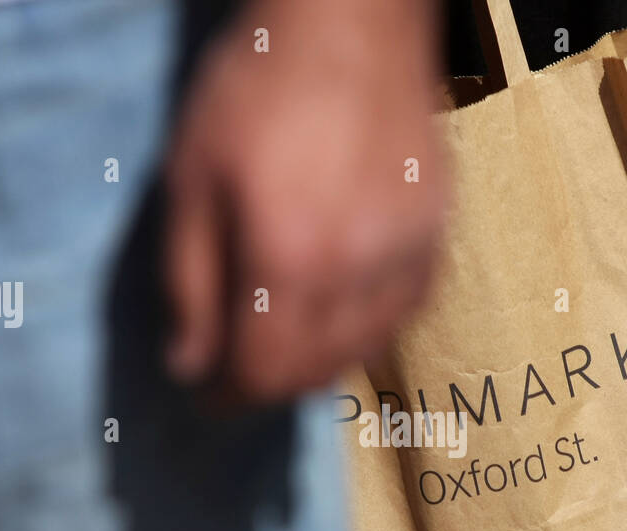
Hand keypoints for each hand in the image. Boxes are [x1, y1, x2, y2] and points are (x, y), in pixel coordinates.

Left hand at [165, 0, 447, 402]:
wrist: (352, 20)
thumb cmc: (256, 87)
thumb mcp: (193, 177)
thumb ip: (190, 281)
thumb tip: (189, 364)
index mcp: (289, 257)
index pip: (265, 370)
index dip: (231, 397)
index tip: (207, 395)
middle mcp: (356, 270)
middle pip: (315, 371)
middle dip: (270, 384)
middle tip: (238, 368)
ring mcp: (407, 254)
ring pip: (363, 350)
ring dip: (317, 361)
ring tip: (284, 337)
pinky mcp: (437, 236)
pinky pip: (403, 314)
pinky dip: (366, 328)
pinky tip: (339, 305)